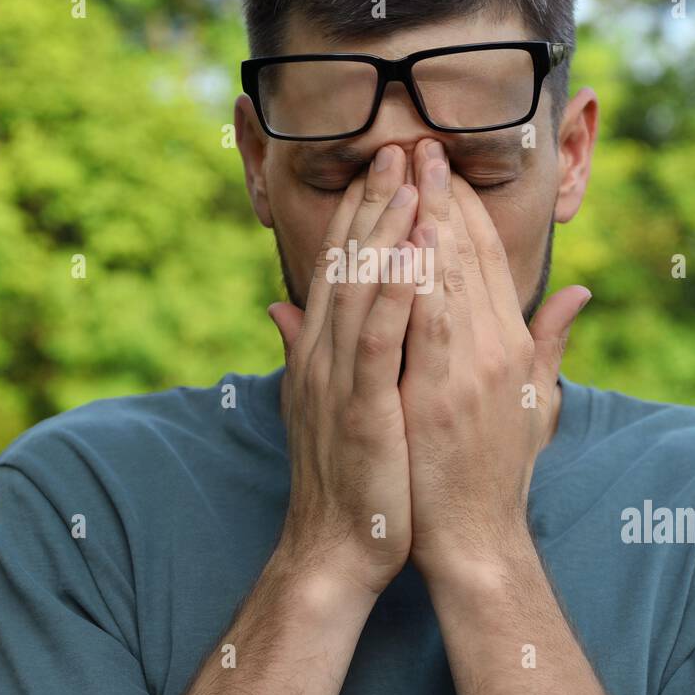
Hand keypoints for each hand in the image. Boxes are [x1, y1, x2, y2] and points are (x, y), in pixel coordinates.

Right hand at [268, 144, 421, 596]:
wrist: (336, 546)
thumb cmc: (346, 476)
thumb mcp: (322, 402)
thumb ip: (304, 349)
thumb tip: (279, 308)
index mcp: (319, 350)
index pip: (340, 266)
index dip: (360, 213)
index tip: (385, 168)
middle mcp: (321, 353)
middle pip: (347, 262)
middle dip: (373, 202)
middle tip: (398, 148)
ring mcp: (338, 378)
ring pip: (360, 289)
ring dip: (385, 231)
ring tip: (409, 181)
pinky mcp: (362, 407)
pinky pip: (378, 339)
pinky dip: (394, 294)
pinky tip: (414, 255)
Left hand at [399, 139, 590, 583]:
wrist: (474, 539)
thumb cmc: (495, 470)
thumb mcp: (535, 401)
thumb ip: (550, 341)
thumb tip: (580, 291)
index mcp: (513, 344)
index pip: (490, 260)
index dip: (464, 209)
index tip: (440, 168)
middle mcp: (497, 348)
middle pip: (468, 256)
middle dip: (442, 195)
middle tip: (421, 143)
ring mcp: (468, 370)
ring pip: (447, 276)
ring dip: (425, 217)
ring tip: (407, 166)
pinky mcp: (437, 394)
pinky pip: (424, 321)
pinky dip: (415, 275)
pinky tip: (401, 234)